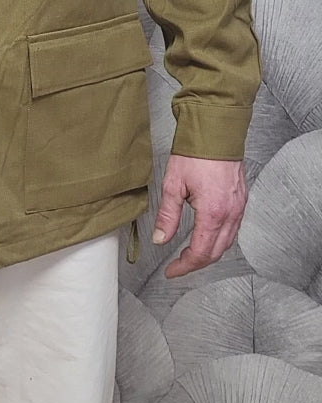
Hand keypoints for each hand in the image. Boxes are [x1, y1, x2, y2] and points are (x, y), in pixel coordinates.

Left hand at [152, 153, 247, 278]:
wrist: (216, 131)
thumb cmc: (196, 153)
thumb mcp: (173, 185)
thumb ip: (168, 216)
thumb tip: (161, 239)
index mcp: (213, 212)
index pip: (201, 252)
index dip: (185, 266)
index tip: (172, 271)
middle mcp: (231, 213)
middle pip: (217, 252)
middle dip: (196, 263)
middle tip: (178, 266)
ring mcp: (240, 207)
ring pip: (227, 242)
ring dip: (209, 253)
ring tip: (190, 255)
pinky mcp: (242, 200)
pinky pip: (233, 229)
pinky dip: (220, 239)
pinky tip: (208, 237)